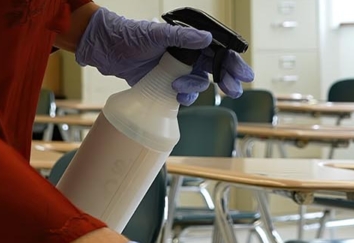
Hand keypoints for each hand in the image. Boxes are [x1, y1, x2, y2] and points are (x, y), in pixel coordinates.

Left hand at [74, 7, 253, 104]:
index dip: (233, 63)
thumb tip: (207, 38)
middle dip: (226, 80)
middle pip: (214, 70)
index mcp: (189, 41)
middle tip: (233, 90)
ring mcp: (177, 71)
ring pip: (198, 84)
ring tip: (179, 88)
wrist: (108, 48)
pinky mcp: (165, 85)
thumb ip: (183, 38)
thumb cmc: (132, 35)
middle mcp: (186, 56)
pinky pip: (182, 96)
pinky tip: (177, 96)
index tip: (245, 75)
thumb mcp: (158, 34)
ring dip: (195, 89)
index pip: (218, 52)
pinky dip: (183, 98)